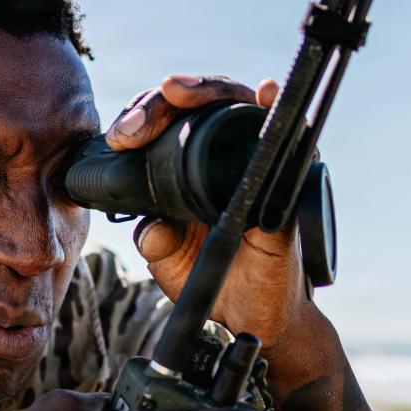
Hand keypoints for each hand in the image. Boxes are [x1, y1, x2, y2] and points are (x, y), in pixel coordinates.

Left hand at [106, 74, 315, 351]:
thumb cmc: (212, 279)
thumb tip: (150, 227)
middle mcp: (226, 159)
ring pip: (239, 106)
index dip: (143, 117)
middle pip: (199, 105)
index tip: (120, 135)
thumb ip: (155, 238)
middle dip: (161, 103)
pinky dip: (278, 109)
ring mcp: (260, 166)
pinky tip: (263, 92)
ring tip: (176, 92)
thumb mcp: (170, 259)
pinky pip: (291, 140)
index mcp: (192, 169)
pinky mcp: (289, 183)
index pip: (168, 122)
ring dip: (208, 91)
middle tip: (131, 127)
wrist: (250, 319)